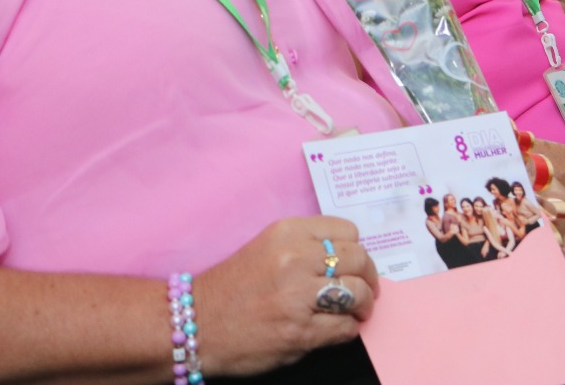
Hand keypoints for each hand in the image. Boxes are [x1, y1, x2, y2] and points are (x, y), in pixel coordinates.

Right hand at [193, 217, 378, 377]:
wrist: (196, 324)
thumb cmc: (233, 287)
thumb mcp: (267, 248)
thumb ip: (305, 246)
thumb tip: (349, 257)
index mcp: (288, 233)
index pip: (348, 231)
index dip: (356, 249)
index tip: (354, 262)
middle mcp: (295, 259)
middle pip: (359, 260)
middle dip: (369, 276)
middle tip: (367, 288)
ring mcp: (298, 297)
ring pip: (357, 293)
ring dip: (363, 305)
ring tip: (358, 310)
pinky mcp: (300, 332)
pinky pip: (345, 328)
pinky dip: (348, 329)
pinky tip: (338, 328)